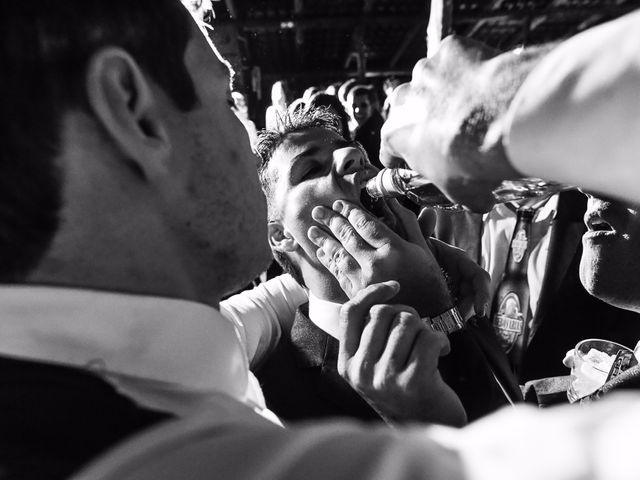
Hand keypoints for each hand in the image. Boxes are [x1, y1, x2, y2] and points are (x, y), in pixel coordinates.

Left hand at [307, 199, 451, 316]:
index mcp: (394, 250)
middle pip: (348, 237)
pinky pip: (339, 275)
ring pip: (339, 256)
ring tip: (312, 230)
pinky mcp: (358, 296)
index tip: (339, 203)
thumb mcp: (423, 249)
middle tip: (317, 210)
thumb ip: (407, 224)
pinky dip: (329, 262)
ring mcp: (365, 282)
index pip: (366, 224)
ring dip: (324, 241)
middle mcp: (376, 264)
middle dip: (331, 221)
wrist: (430, 318)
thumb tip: (394, 201)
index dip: (350, 212)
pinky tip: (322, 253)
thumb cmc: (429, 281)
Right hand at [338, 281, 465, 425]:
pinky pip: (429, 337)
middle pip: (383, 313)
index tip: (394, 287)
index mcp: (346, 365)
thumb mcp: (374, 365)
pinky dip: (441, 341)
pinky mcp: (413, 381)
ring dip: (425, 329)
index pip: (350, 314)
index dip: (371, 293)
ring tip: (429, 347)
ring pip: (408, 322)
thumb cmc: (404, 388)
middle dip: (408, 315)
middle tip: (419, 332)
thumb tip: (378, 293)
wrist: (431, 426)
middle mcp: (361, 372)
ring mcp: (385, 378)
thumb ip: (369, 336)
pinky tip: (441, 354)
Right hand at [379, 36, 543, 211]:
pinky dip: (467, 66)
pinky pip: (455, 57)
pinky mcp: (450, 49)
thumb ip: (461, 195)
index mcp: (396, 135)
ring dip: (445, 90)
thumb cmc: (474, 161)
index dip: (402, 156)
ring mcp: (426, 71)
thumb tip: (479, 202)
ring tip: (473, 104)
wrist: (505, 121)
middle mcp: (403, 99)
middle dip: (425, 118)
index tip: (413, 160)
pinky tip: (484, 82)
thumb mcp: (463, 193)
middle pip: (408, 109)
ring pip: (431, 81)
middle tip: (450, 131)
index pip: (389, 148)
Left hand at [398, 205, 490, 318]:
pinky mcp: (451, 303)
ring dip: (460, 317)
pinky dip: (452, 320)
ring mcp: (458, 290)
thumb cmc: (412, 254)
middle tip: (457, 323)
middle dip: (469, 310)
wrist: (404, 270)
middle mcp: (462, 276)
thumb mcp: (416, 243)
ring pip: (466, 307)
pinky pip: (456, 314)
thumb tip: (428, 211)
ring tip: (448, 327)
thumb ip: (421, 230)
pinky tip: (442, 328)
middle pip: (475, 296)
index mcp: (458, 261)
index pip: (479, 277)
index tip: (479, 312)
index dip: (482, 294)